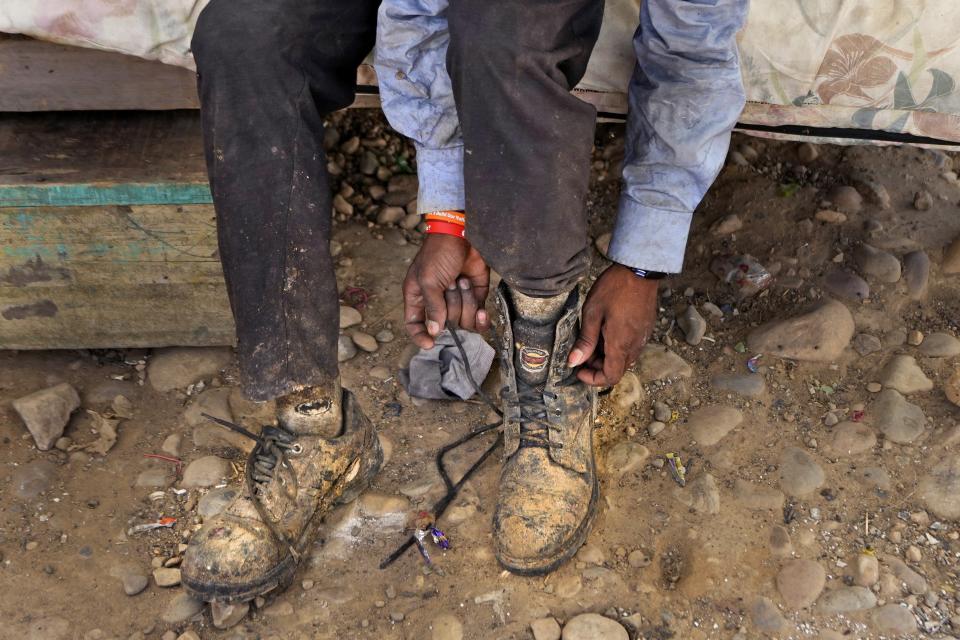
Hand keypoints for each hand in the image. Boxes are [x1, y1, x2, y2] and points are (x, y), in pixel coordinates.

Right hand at [403, 233, 490, 348]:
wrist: (463, 234)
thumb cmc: (438, 253)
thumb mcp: (428, 280)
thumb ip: (432, 308)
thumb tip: (435, 331)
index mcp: (418, 297)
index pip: (414, 324)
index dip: (420, 337)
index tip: (431, 344)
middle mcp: (437, 302)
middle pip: (444, 325)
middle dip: (451, 306)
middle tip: (450, 284)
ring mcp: (457, 300)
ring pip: (462, 322)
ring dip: (466, 303)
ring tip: (462, 281)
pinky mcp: (475, 296)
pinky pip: (478, 318)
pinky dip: (481, 317)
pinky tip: (483, 312)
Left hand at [568, 264, 657, 386]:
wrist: (640, 271)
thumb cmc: (614, 289)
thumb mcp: (592, 313)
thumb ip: (585, 340)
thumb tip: (573, 362)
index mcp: (620, 344)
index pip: (610, 377)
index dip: (593, 379)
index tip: (579, 370)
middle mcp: (635, 346)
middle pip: (617, 370)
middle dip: (598, 367)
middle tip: (583, 352)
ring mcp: (642, 338)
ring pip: (624, 359)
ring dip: (607, 357)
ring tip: (592, 339)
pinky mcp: (645, 329)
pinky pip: (631, 347)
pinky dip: (617, 347)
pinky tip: (606, 331)